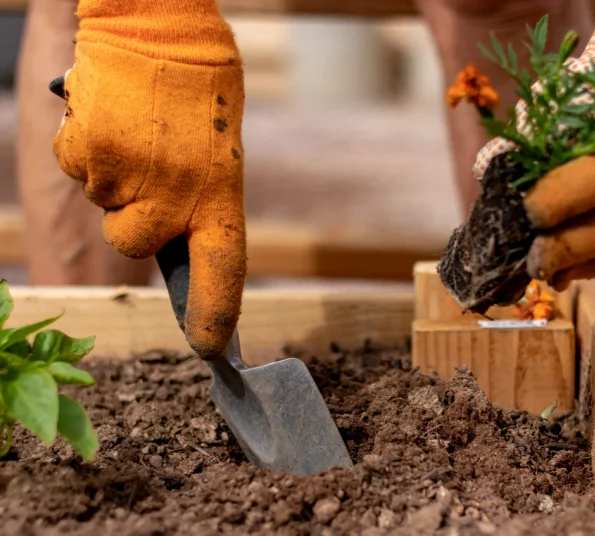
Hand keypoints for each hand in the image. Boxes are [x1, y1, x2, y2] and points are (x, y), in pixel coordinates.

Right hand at [51, 0, 246, 358]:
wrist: (157, 22)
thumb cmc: (197, 86)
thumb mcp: (218, 150)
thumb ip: (198, 198)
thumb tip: (171, 238)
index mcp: (220, 192)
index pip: (223, 271)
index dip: (214, 313)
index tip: (209, 347)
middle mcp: (175, 194)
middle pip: (134, 243)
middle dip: (133, 217)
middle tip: (149, 171)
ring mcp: (128, 175)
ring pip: (104, 203)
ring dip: (113, 178)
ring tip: (135, 131)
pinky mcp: (88, 151)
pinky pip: (77, 169)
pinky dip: (88, 150)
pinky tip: (110, 117)